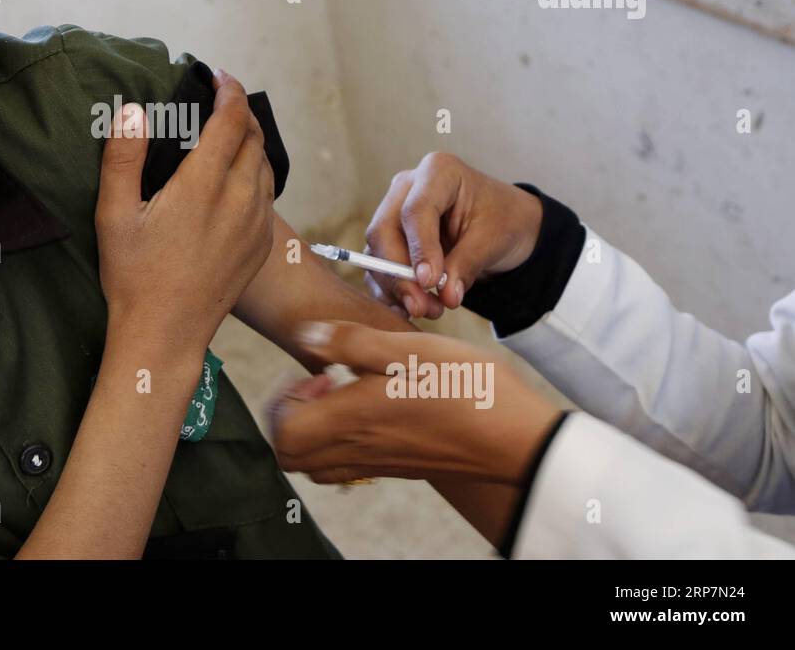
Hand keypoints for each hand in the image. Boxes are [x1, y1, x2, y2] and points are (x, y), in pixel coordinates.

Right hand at [95, 69, 274, 362]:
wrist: (166, 335)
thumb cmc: (133, 277)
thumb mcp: (114, 215)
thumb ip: (122, 157)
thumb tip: (132, 108)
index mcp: (203, 185)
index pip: (231, 119)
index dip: (228, 90)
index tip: (218, 76)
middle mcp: (239, 199)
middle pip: (254, 137)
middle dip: (239, 112)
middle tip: (218, 102)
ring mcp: (256, 224)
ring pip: (265, 165)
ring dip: (250, 141)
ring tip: (227, 135)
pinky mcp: (261, 245)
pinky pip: (267, 195)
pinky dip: (255, 173)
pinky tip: (235, 179)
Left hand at [269, 320, 561, 484]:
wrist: (518, 438)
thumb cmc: (470, 389)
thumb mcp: (411, 349)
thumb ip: (352, 342)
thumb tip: (307, 334)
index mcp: (354, 418)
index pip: (284, 429)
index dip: (284, 397)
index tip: (317, 370)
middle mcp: (359, 448)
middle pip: (290, 452)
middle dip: (290, 414)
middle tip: (322, 381)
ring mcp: (377, 463)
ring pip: (314, 463)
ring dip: (312, 428)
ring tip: (342, 393)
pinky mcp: (397, 467)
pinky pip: (345, 467)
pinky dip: (338, 442)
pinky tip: (370, 407)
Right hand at [364, 152, 543, 318]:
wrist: (502, 224)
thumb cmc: (501, 220)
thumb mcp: (493, 240)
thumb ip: (466, 265)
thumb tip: (445, 297)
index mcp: (438, 172)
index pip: (415, 210)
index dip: (420, 248)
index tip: (430, 282)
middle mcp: (407, 188)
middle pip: (384, 230)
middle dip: (398, 273)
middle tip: (421, 306)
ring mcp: (393, 212)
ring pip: (376, 252)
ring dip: (396, 287)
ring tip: (429, 310)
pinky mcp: (389, 238)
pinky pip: (377, 268)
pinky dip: (391, 292)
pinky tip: (413, 308)